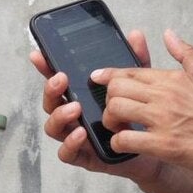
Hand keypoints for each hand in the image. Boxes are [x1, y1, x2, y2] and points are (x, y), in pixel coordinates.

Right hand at [29, 29, 163, 185]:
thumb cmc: (140, 118)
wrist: (154, 151)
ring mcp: (76, 136)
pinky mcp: (84, 157)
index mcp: (81, 96)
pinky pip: (66, 153)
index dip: (45, 67)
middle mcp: (74, 116)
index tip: (39, 55)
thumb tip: (134, 35)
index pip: (58, 80)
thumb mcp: (139, 87)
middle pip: (51, 102)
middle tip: (62, 79)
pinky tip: (81, 132)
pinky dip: (70, 143)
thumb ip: (134, 64)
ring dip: (60, 115)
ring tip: (75, 107)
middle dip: (51, 89)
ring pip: (53, 127)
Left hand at [93, 30, 192, 181]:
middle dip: (108, 99)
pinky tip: (127, 145)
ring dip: (110, 121)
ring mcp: (163, 119)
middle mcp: (165, 95)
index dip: (108, 75)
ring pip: (115, 109)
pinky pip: (125, 140)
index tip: (98, 79)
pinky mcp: (164, 144)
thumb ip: (186, 54)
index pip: (130, 70)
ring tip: (119, 128)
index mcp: (173, 78)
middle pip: (116, 87)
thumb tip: (169, 34)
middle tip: (115, 111)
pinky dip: (119, 144)